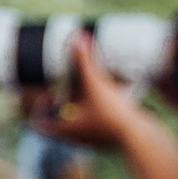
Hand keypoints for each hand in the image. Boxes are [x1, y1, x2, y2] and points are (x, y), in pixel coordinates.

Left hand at [31, 34, 149, 149]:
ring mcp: (91, 140)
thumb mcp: (95, 84)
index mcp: (64, 131)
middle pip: (58, 123)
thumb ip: (84, 62)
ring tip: (89, 90)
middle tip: (69, 89)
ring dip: (79, 107)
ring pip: (77, 124)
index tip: (50, 94)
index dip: (39, 110)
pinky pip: (95, 125)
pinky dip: (96, 112)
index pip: (39, 125)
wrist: (139, 135)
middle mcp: (74, 139)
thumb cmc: (111, 113)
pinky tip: (110, 98)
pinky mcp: (107, 138)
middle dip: (62, 104)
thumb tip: (77, 37)